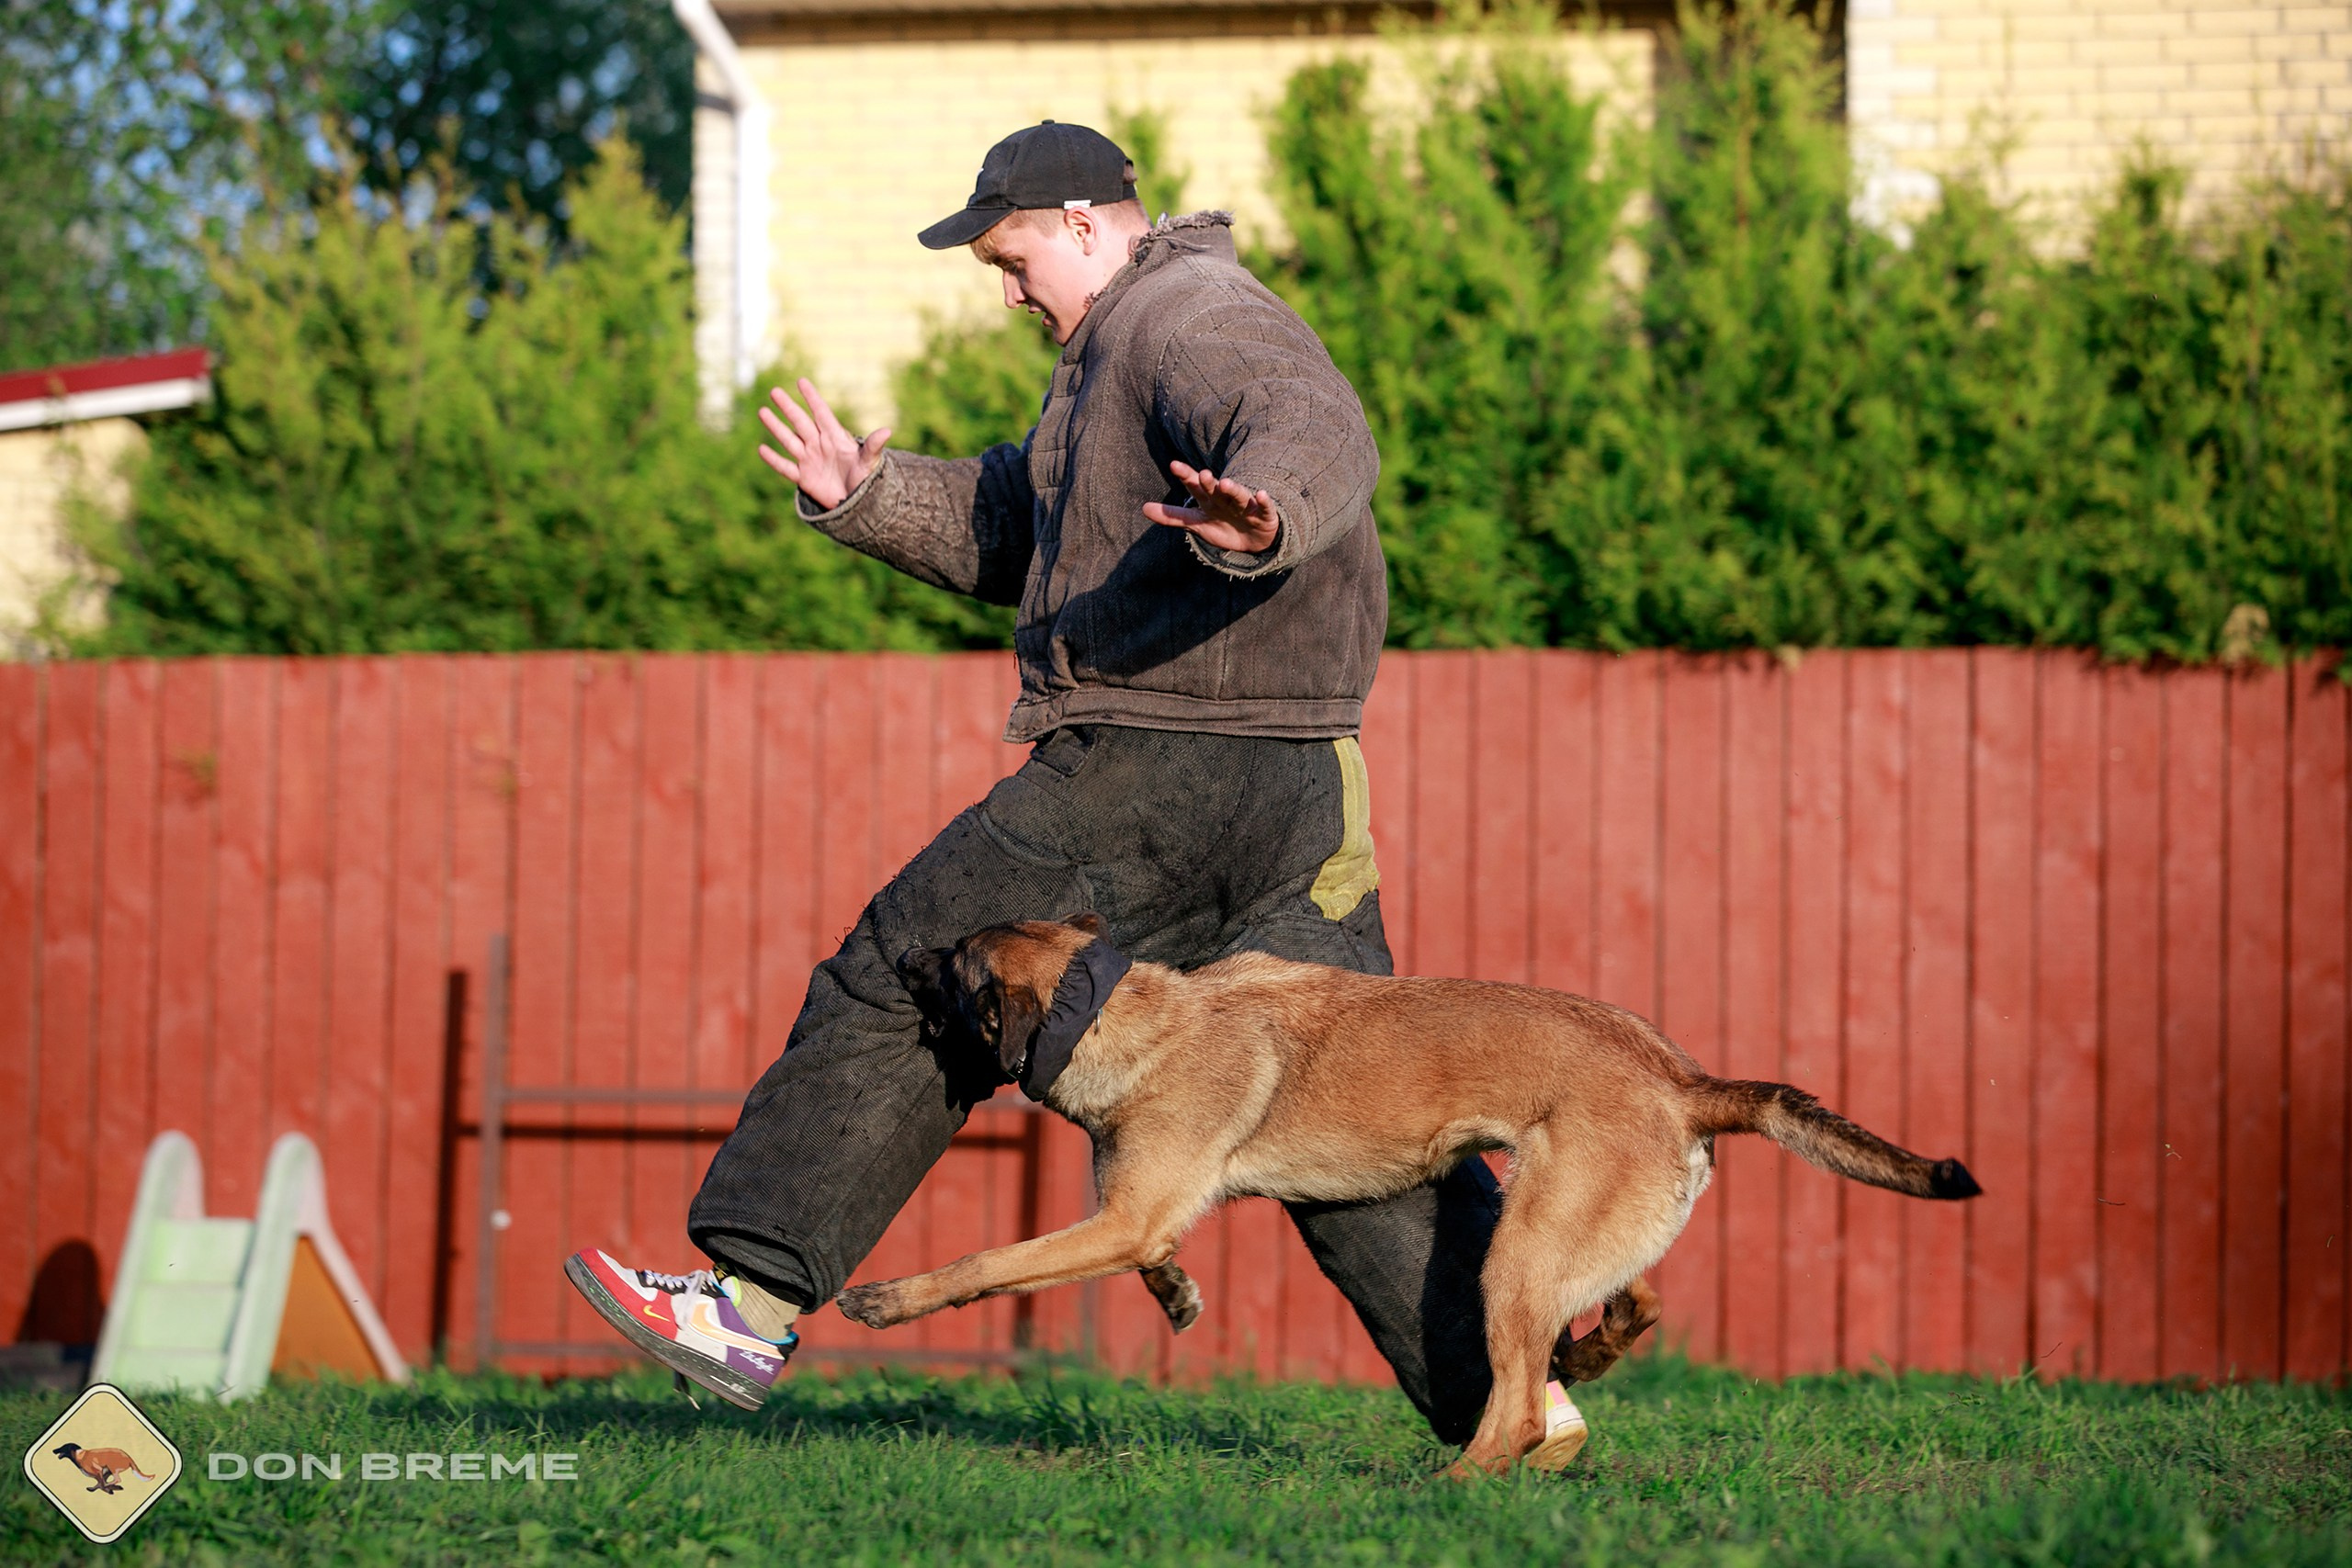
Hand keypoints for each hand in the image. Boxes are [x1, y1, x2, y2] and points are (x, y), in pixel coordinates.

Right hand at [758, 378, 890, 510]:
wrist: (857, 502)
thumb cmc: (865, 479)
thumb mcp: (870, 463)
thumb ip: (873, 446)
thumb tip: (887, 431)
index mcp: (835, 438)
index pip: (821, 413)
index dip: (812, 398)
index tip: (801, 382)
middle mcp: (819, 445)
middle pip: (801, 422)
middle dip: (788, 407)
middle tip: (775, 392)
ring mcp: (810, 460)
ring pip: (789, 440)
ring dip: (776, 427)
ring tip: (762, 411)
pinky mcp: (803, 477)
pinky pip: (786, 467)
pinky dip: (774, 460)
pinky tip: (762, 449)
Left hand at [1143, 461, 1279, 554]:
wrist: (1251, 541)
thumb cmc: (1221, 527)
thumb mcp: (1196, 523)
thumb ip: (1172, 516)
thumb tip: (1143, 508)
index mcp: (1209, 499)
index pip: (1195, 486)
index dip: (1186, 476)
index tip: (1173, 465)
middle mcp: (1225, 499)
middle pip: (1216, 489)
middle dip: (1209, 483)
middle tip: (1203, 475)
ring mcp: (1245, 506)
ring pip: (1238, 495)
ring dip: (1233, 489)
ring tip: (1225, 483)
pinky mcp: (1263, 515)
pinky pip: (1265, 507)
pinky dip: (1264, 501)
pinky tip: (1261, 494)